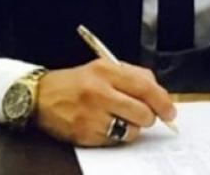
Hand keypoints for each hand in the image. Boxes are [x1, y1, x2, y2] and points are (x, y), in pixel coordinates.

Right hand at [34, 59, 175, 145]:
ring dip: (132, 128)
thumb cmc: (76, 82)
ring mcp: (90, 115)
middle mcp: (99, 92)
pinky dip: (115, 136)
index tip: (170, 111)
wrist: (39, 96)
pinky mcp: (84, 134)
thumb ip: (132, 75)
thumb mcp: (103, 67)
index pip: (145, 87)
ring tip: (121, 119)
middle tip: (147, 117)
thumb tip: (159, 92)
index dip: (162, 101)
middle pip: (142, 112)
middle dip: (150, 118)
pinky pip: (114, 141)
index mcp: (106, 71)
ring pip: (131, 130)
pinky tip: (106, 125)